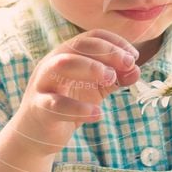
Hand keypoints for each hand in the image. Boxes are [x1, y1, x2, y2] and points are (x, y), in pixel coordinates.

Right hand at [17, 28, 140, 152]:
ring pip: (61, 65)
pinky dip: (78, 108)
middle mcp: (52, 63)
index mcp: (66, 54)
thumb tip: (136, 69)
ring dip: (90, 67)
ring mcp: (43, 84)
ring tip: (111, 78)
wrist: (36, 134)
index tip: (133, 56)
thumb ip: (115, 78)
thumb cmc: (67, 103)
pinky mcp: (39, 108)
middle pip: (78, 45)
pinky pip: (55, 104)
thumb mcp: (95, 88)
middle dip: (107, 51)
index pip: (91, 37)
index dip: (115, 42)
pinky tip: (97, 114)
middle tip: (128, 63)